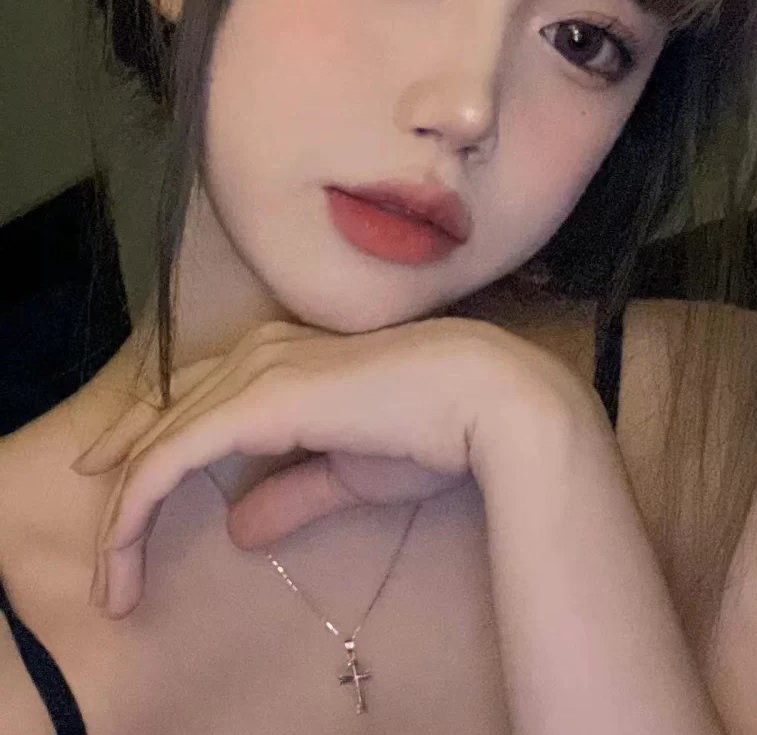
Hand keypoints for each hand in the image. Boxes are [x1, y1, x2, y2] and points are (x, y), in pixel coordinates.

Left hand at [72, 316, 583, 618]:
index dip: (152, 439)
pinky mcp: (251, 404)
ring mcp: (252, 373)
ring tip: (112, 577)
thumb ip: (291, 495)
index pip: (196, 399)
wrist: (477, 398)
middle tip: (103, 541)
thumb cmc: (428, 428)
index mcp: (281, 362)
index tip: (121, 485)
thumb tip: (240, 528)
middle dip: (121, 473)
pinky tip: (124, 547)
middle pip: (163, 414)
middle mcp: (256, 356)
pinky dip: (137, 507)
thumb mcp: (346, 475)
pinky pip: (169, 459)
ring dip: (126, 513)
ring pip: (157, 443)